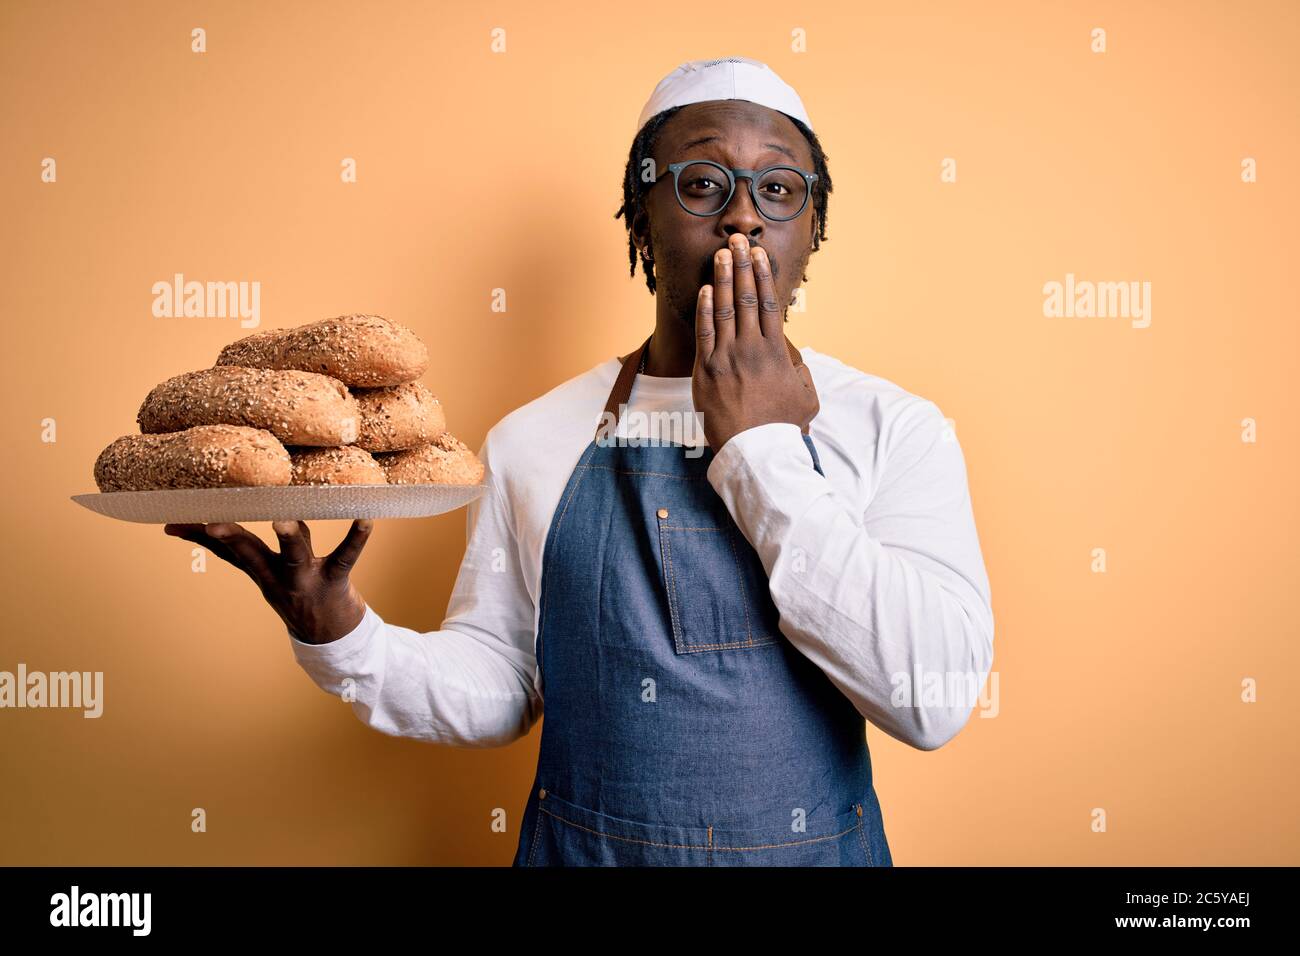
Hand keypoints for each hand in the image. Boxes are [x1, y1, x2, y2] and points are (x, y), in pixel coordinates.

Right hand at [162, 519, 372, 643]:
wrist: (333, 639)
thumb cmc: (300, 595)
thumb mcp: (271, 575)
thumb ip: (256, 548)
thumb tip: (229, 520)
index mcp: (261, 572)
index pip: (226, 552)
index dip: (200, 537)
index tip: (174, 522)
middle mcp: (278, 576)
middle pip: (250, 554)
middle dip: (231, 538)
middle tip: (214, 522)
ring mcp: (306, 580)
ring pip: (294, 555)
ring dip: (289, 537)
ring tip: (283, 520)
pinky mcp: (335, 580)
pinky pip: (346, 557)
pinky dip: (356, 538)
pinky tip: (365, 519)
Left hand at [692, 232, 819, 452]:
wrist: (756, 451)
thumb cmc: (782, 427)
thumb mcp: (806, 398)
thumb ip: (801, 372)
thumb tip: (794, 357)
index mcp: (776, 352)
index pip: (767, 304)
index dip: (761, 276)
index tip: (758, 255)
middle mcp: (752, 348)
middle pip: (745, 298)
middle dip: (740, 267)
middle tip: (737, 242)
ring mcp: (727, 358)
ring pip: (724, 309)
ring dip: (722, 279)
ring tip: (720, 255)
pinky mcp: (707, 371)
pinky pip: (704, 333)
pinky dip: (704, 309)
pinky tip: (705, 289)